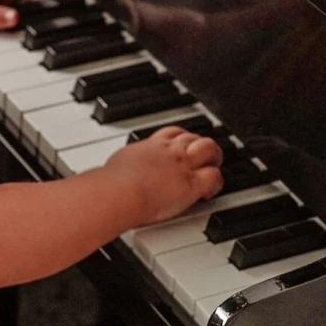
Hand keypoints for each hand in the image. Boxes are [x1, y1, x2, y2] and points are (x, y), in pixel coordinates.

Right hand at [103, 127, 222, 225]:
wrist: (120, 191)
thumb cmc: (111, 183)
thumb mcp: (116, 165)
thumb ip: (121, 168)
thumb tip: (109, 175)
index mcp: (151, 146)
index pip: (173, 133)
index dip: (182, 138)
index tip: (183, 145)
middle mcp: (169, 151)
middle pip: (195, 137)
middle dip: (202, 146)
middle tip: (204, 157)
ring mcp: (183, 165)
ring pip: (209, 150)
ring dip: (213, 158)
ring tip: (212, 169)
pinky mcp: (191, 184)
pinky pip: (214, 177)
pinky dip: (216, 183)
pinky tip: (208, 192)